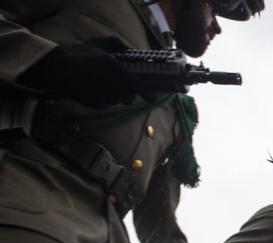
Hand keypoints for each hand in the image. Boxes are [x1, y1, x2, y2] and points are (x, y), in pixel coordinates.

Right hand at [19, 37, 153, 107]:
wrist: (57, 69)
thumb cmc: (79, 54)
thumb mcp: (100, 43)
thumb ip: (119, 45)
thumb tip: (132, 52)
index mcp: (113, 66)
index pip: (136, 84)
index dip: (147, 92)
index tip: (152, 97)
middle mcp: (110, 83)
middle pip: (129, 96)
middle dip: (128, 91)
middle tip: (118, 83)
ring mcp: (103, 96)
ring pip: (118, 101)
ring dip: (116, 95)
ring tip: (103, 84)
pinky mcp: (96, 105)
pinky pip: (107, 104)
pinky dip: (105, 99)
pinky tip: (95, 89)